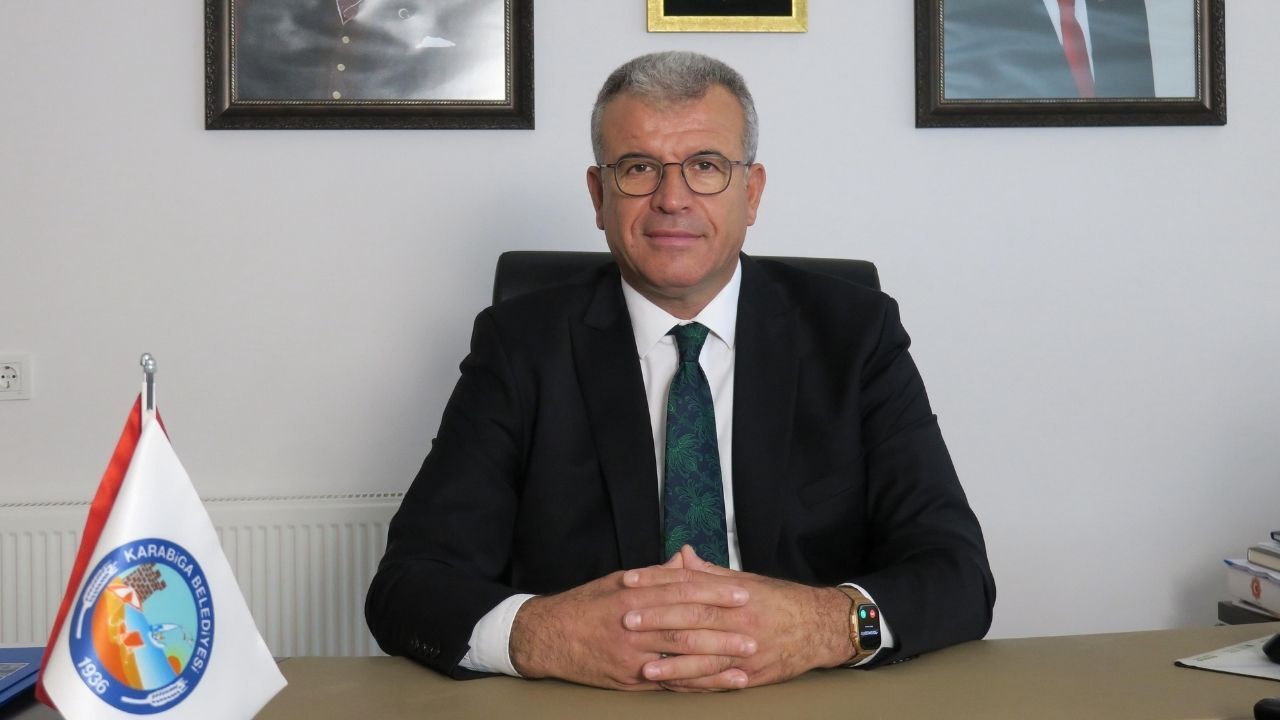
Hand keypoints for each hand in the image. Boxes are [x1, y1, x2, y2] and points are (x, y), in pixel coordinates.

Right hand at [508, 553, 756, 690]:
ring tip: (746, 659)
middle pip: (687, 622)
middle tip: (754, 629)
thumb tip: (685, 562)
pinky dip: (698, 682)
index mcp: (633, 593)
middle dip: (724, 627)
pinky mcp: (629, 678)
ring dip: (718, 657)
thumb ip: (654, 575)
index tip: (742, 592)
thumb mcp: (616, 581)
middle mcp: (634, 622)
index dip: (714, 591)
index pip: (682, 589)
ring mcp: (632, 653)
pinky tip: (720, 682)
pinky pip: (670, 681)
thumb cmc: (584, 605)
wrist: (546, 637)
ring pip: (682, 654)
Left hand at [622, 546, 853, 689]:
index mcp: (734, 593)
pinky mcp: (751, 674)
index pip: (689, 584)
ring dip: (672, 663)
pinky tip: (672, 685)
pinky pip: (717, 681)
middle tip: (627, 621)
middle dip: (657, 620)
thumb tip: (682, 556)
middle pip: (692, 619)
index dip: (657, 581)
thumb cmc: (780, 601)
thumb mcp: (747, 580)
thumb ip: (710, 573)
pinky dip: (693, 684)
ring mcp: (746, 650)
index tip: (630, 580)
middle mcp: (740, 620)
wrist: (820, 627)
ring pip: (704, 657)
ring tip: (644, 666)